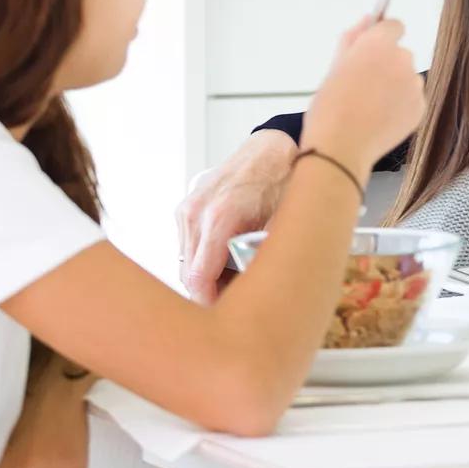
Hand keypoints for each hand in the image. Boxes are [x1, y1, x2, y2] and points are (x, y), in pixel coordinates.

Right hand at [176, 130, 295, 301]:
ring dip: (204, 279)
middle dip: (209, 296)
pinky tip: (224, 262)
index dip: (210, 305)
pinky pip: (186, 248)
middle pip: (188, 276)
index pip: (198, 279)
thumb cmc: (282, 180)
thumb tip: (263, 294)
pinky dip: (201, 261)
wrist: (273, 148)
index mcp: (220, 218)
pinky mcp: (185, 210)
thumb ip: (266, 258)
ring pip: (184, 264)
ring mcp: (187, 211)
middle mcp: (196, 214)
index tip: (226, 319)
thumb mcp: (284, 223)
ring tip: (235, 283)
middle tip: (236, 306)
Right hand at [300, 15, 424, 175]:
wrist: (341, 146)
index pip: (394, 25)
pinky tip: (380, 119)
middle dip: (386, 64)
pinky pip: (412, 100)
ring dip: (394, 86)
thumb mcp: (334, 66)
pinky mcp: (421, 107)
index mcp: (379, 44)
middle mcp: (403, 59)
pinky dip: (401, 106)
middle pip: (400, 54)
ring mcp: (415, 84)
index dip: (382, 37)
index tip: (372, 50)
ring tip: (369, 106)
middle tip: (363, 85)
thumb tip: (367, 19)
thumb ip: (353, 38)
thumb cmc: (330, 106)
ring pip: (407, 78)